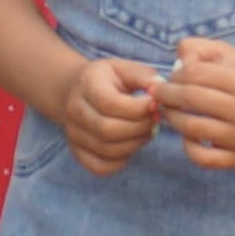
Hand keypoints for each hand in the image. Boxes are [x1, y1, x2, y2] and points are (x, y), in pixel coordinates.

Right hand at [54, 51, 163, 171]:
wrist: (74, 90)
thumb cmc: (107, 79)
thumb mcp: (125, 68)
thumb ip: (144, 77)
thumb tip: (161, 90)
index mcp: (87, 84)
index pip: (111, 103)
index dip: (139, 109)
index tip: (156, 104)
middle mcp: (75, 109)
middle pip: (108, 130)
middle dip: (140, 128)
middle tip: (155, 120)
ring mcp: (73, 133)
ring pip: (107, 150)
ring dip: (135, 144)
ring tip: (147, 131)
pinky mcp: (77, 152)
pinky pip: (100, 167)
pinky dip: (121, 162)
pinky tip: (130, 145)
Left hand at [153, 37, 234, 168]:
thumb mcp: (227, 54)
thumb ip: (198, 48)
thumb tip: (177, 65)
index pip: (194, 73)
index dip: (175, 74)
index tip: (170, 77)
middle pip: (191, 99)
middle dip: (166, 94)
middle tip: (158, 93)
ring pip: (193, 128)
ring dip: (172, 118)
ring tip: (168, 110)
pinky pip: (204, 158)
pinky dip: (188, 147)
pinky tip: (188, 135)